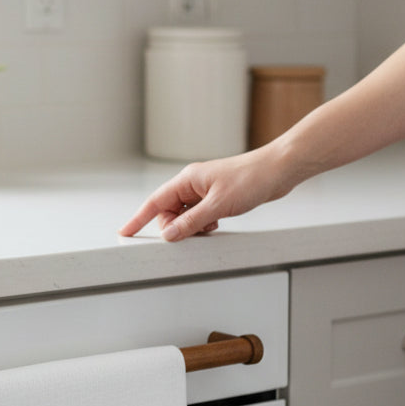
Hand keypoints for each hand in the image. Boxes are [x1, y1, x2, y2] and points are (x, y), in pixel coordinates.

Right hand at [119, 151, 291, 241]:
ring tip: (212, 223)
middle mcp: (192, 185)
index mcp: (187, 180)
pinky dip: (204, 224)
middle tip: (193, 232)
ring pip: (184, 216)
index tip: (125, 232)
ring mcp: (204, 192)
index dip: (138, 219)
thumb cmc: (252, 178)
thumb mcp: (219, 205)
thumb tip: (169, 235)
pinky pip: (199, 216)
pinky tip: (217, 222)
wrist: (279, 169)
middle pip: (169, 213)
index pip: (155, 202)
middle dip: (176, 227)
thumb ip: (191, 222)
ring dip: (193, 226)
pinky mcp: (216, 198)